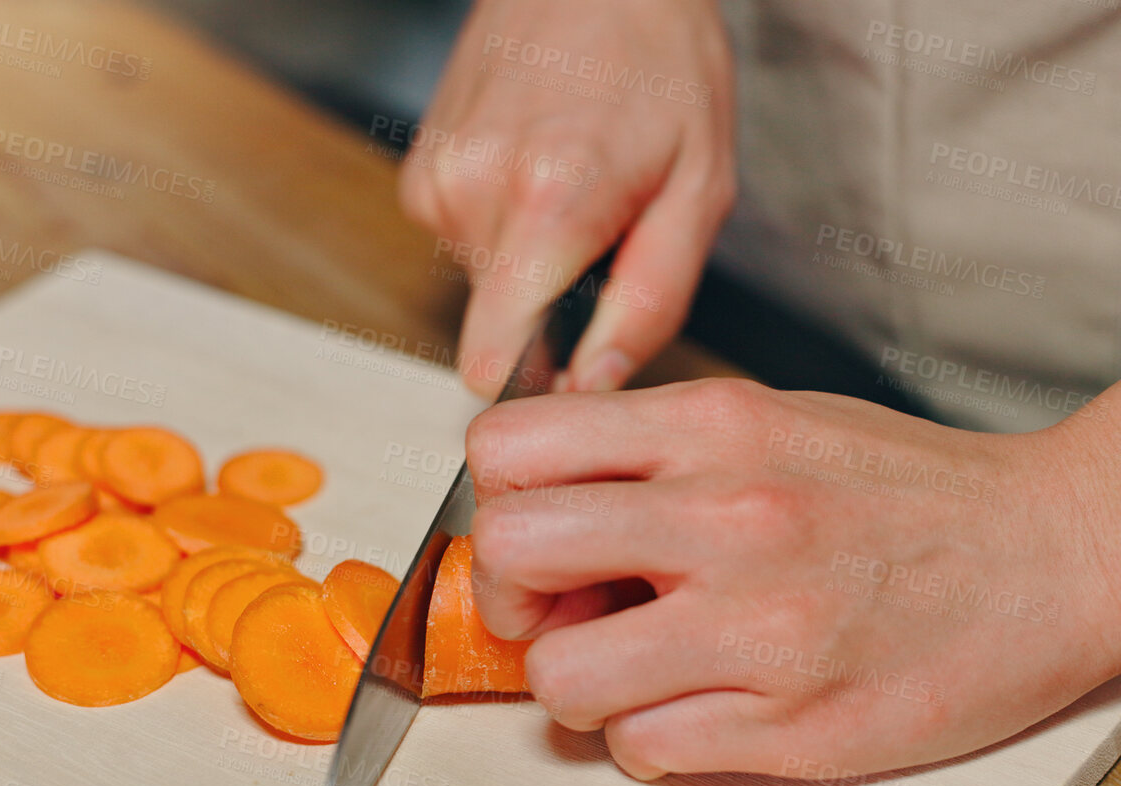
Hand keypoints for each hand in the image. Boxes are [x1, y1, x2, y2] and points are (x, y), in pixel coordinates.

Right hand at [401, 0, 734, 395]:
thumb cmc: (661, 66)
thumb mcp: (701, 189)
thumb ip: (652, 301)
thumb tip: (597, 384)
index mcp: (550, 204)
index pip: (492, 359)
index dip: (535, 385)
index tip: (571, 373)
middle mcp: (474, 192)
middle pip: (497, 326)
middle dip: (551, 306)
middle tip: (603, 236)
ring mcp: (436, 178)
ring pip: (481, 283)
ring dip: (530, 261)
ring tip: (575, 188)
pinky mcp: (419, 170)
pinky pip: (464, 240)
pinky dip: (504, 225)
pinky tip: (539, 169)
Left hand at [465, 379, 1120, 780]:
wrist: (1070, 546)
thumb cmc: (918, 493)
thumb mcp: (776, 423)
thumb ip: (658, 457)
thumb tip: (548, 514)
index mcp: (713, 426)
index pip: (506, 449)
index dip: (499, 503)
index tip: (543, 537)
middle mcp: (725, 516)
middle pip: (509, 555)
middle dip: (514, 600)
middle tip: (567, 613)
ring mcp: (761, 627)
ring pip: (561, 680)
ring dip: (580, 689)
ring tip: (640, 673)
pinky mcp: (798, 725)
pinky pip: (643, 750)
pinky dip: (652, 742)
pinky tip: (707, 711)